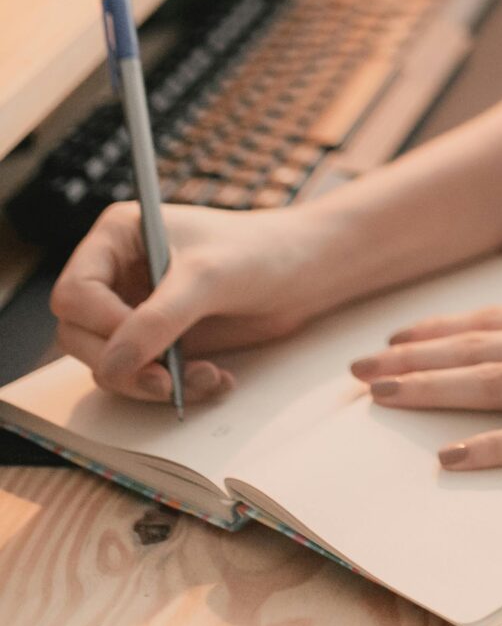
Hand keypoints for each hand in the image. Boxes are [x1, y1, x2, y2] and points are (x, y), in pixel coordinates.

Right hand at [50, 200, 341, 403]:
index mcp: (117, 237)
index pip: (74, 293)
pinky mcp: (156, 341)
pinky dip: (174, 388)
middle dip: (124, 366)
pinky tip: (215, 379)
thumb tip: (112, 365)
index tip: (146, 346)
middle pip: (79, 337)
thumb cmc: (260, 252)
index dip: (102, 327)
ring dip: (152, 384)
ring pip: (109, 365)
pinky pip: (142, 378)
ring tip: (207, 378)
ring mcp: (133, 309)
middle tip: (166, 382)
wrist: (304, 271)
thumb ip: (159, 319)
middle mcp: (116, 272)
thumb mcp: (208, 278)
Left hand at [348, 276, 501, 469]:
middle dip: (412, 359)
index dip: (438, 330)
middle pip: (478, 348)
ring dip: (432, 391)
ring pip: (495, 384)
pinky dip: (492, 448)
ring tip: (378, 398)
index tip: (392, 337)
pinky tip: (450, 457)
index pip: (494, 319)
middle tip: (355, 369)